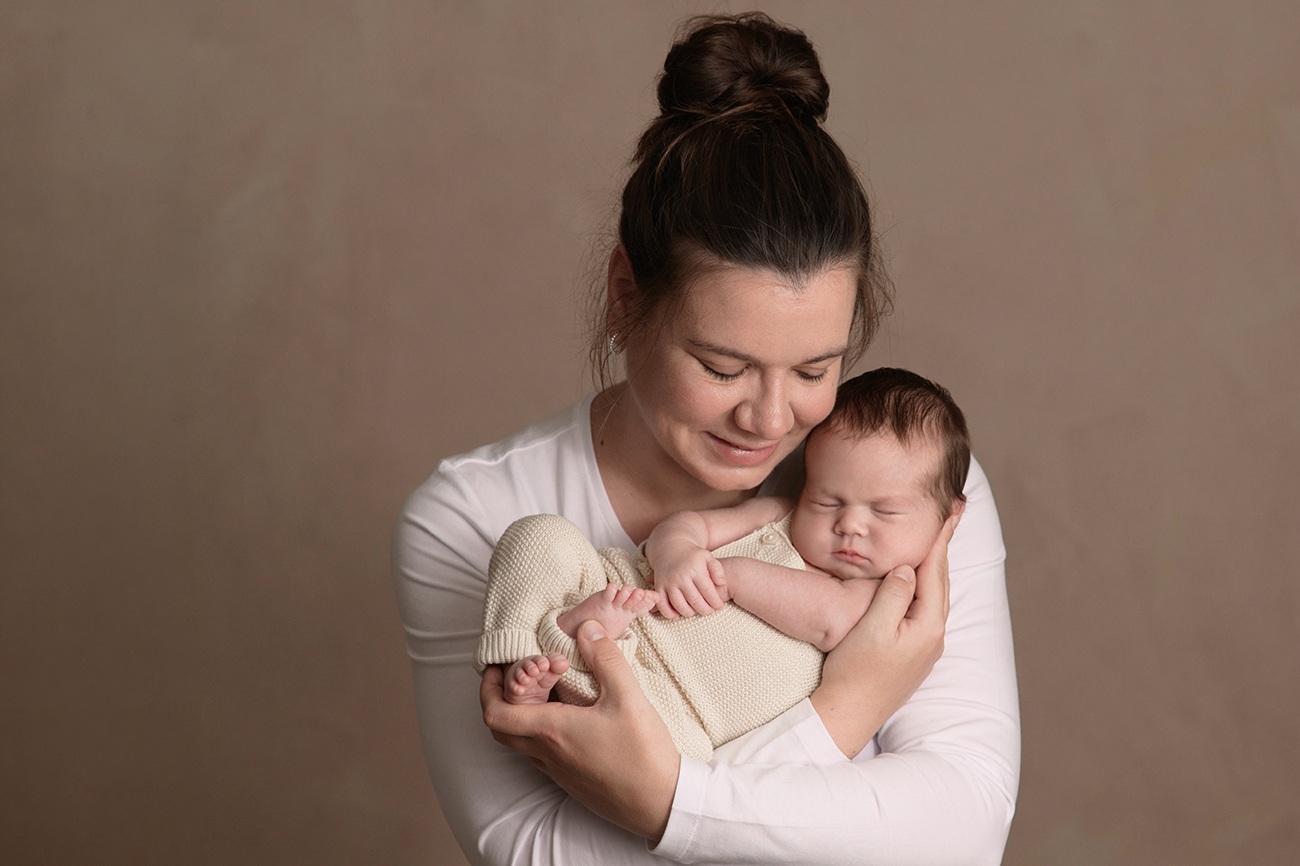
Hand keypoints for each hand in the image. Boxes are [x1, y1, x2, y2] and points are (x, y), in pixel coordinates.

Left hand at [480, 620, 680, 840]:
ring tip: (544, 691)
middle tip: (516, 676)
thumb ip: (604, 658)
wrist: (661, 803)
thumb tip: (587, 628)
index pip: (496, 714)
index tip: (498, 667)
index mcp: (552, 731)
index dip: (488, 689)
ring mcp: (558, 772)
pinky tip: (566, 718)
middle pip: (501, 730)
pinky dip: (539, 733)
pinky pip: (541, 755)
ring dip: (521, 717)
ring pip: (521, 743)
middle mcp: (547, 755)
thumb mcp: (627, 696)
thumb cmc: (643, 753)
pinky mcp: (571, 782)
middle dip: (499, 699)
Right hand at [649, 545, 727, 618]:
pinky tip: (677, 615)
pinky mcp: (659, 586)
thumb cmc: (693, 555)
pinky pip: (662, 604)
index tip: (720, 606)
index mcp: (695, 569)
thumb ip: (718, 570)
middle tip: (710, 611)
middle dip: (705, 610)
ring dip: (690, 613)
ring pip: (679, 605)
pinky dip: (669, 613)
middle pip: (695, 601)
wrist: (671, 546)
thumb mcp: (708, 557)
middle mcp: (681, 576)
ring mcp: (669, 582)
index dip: (716, 602)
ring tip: (696, 612)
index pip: (708, 591)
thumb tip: (722, 583)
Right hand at [810, 514, 955, 757]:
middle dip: (944, 549)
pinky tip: (917, 584)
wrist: (847, 714)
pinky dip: (925, 588)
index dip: (941, 539)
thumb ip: (894, 594)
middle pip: (941, 582)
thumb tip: (909, 568)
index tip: (951, 512)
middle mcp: (933, 636)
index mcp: (927, 625)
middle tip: (951, 518)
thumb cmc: (855, 672)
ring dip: (936, 568)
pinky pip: (924, 611)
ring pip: (934, 597)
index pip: (936, 571)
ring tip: (937, 544)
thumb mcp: (872, 627)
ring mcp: (924, 648)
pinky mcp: (912, 655)